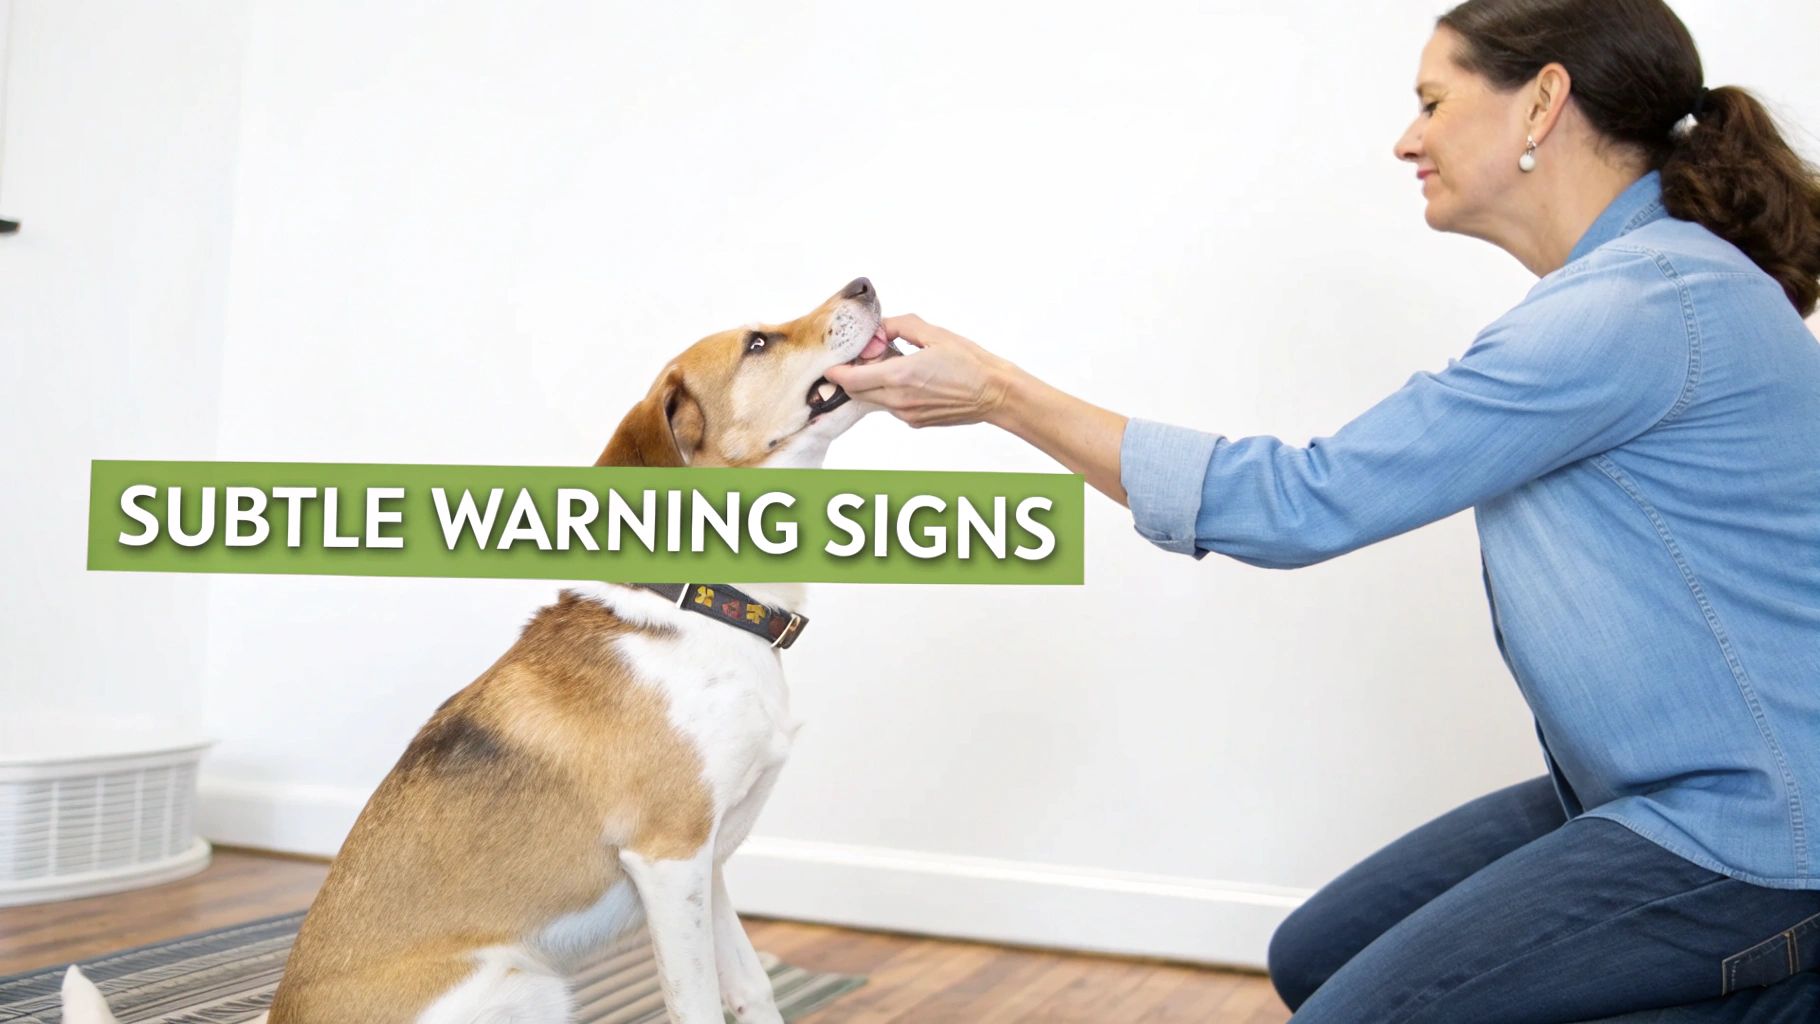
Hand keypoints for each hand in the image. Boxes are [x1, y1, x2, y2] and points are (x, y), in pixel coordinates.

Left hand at [823, 315, 1019, 427]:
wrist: (994, 394)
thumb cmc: (970, 363)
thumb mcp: (934, 333)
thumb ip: (900, 326)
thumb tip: (881, 327)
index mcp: (900, 375)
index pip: (851, 379)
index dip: (837, 371)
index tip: (834, 363)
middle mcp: (899, 400)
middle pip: (857, 393)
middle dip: (852, 376)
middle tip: (866, 357)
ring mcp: (907, 414)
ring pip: (873, 400)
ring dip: (872, 384)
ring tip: (893, 365)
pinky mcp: (916, 422)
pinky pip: (891, 407)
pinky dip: (890, 394)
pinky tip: (910, 380)